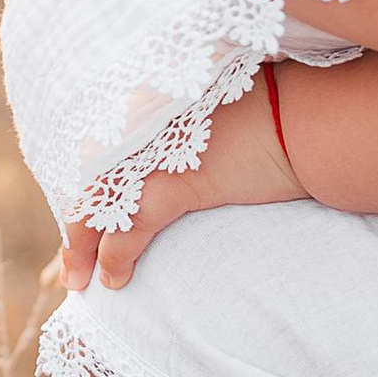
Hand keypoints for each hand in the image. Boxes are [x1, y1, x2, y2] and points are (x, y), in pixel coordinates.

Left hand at [60, 65, 303, 291]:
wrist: (311, 117)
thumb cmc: (276, 109)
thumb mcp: (212, 106)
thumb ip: (176, 124)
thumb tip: (166, 151)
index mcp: (144, 96)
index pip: (92, 146)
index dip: (78, 185)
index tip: (71, 211)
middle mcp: (139, 119)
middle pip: (84, 176)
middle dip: (73, 220)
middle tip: (66, 261)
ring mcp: (152, 152)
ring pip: (95, 206)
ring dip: (81, 248)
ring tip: (77, 278)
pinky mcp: (173, 184)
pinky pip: (126, 230)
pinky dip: (114, 258)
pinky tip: (112, 280)